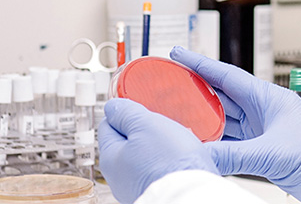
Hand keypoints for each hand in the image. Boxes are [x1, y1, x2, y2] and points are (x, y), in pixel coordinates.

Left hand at [98, 98, 217, 203]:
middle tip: (163, 122)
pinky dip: (171, 161)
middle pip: (129, 142)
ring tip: (179, 141)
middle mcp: (121, 176)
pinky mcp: (158, 189)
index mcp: (111, 158)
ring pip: (147, 156)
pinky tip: (184, 158)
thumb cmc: (169, 163)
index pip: (108, 125)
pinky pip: (161, 169)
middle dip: (146, 129)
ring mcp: (139, 185)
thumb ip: (127, 113)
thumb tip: (113, 107)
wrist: (192, 195)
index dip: (125, 111)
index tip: (139, 105)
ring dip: (161, 146)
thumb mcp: (145, 125)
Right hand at [171, 47, 300, 203]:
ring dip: (203, 119)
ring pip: (227, 121)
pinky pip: (234, 144)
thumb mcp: (274, 156)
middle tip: (166, 86)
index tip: (177, 53)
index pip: (228, 76)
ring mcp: (267, 133)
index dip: (200, 64)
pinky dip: (216, 144)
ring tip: (175, 113)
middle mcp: (267, 112)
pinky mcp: (268, 154)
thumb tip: (198, 156)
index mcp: (271, 99)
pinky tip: (200, 143)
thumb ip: (233, 156)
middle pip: (223, 97)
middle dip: (195, 91)